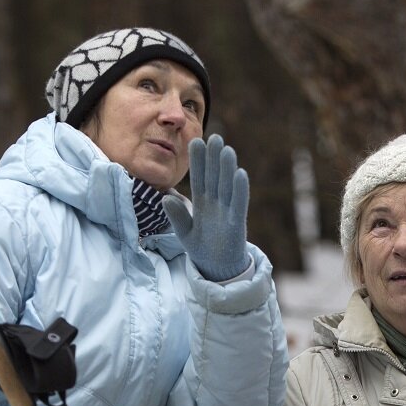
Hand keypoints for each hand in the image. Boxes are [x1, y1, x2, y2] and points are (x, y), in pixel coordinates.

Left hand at [164, 134, 250, 280]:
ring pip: (227, 186)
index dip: (198, 161)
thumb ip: (176, 216)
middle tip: (214, 136)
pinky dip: (239, 189)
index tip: (196, 141)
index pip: (199, 178)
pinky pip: (238, 203)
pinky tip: (240, 173)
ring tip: (226, 149)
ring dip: (227, 168)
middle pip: (214, 176)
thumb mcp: (184, 232)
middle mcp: (216, 203)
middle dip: (214, 158)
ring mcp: (227, 211)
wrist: (216, 269)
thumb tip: (165, 198)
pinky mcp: (236, 222)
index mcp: (202, 203)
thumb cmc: (201, 248)